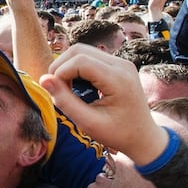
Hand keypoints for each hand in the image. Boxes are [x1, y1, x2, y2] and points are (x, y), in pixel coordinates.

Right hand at [41, 44, 168, 164]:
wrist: (144, 137)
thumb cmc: (118, 134)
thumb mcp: (88, 123)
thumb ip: (64, 101)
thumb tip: (43, 80)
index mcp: (118, 79)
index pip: (80, 61)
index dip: (60, 73)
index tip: (54, 92)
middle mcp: (122, 64)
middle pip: (79, 50)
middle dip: (60, 66)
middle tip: (56, 89)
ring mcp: (121, 62)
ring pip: (83, 51)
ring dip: (67, 66)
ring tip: (65, 88)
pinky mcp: (118, 65)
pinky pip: (90, 57)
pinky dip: (76, 68)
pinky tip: (76, 86)